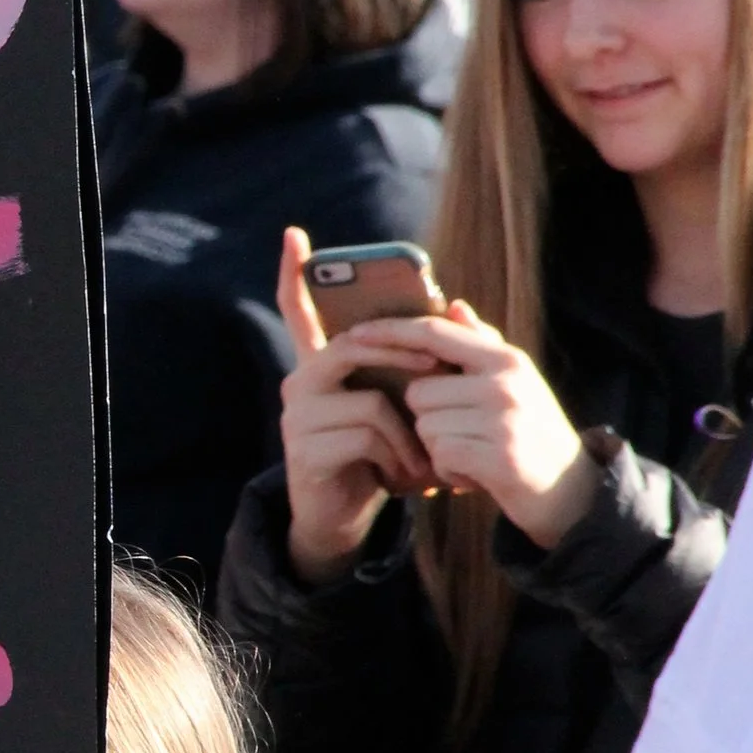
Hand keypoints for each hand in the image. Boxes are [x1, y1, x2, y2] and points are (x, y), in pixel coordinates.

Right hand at [275, 227, 435, 582]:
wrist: (345, 519)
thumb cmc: (376, 457)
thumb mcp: (401, 406)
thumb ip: (424, 358)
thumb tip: (458, 304)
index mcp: (320, 366)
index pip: (299, 310)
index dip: (294, 274)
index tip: (293, 234)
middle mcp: (300, 382)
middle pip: (352, 345)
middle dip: (401, 351)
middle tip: (438, 365)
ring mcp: (298, 415)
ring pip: (371, 399)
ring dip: (410, 431)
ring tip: (422, 459)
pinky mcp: (305, 448)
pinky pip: (368, 433)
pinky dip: (399, 455)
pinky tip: (405, 476)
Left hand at [397, 306, 596, 546]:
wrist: (571, 492)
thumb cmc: (530, 432)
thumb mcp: (512, 383)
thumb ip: (480, 344)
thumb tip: (453, 304)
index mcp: (505, 359)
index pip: (436, 332)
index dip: (391, 332)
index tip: (354, 334)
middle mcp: (505, 383)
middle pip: (419, 391)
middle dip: (427, 418)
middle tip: (461, 434)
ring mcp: (503, 419)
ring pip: (425, 426)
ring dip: (439, 448)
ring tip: (473, 453)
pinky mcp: (498, 457)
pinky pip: (440, 456)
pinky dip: (449, 472)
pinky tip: (475, 475)